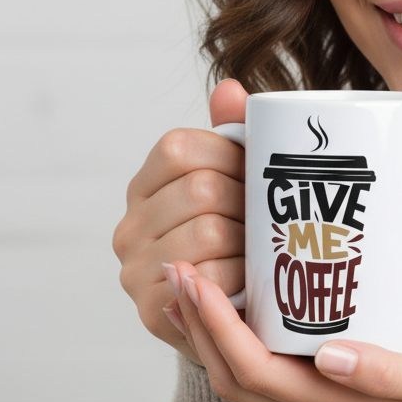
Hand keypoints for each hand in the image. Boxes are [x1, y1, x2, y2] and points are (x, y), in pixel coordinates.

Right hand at [112, 80, 249, 364]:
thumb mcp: (238, 180)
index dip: (229, 156)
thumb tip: (231, 88)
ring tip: (263, 248)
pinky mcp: (152, 310)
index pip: (179, 147)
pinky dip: (241, 277)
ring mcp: (135, 269)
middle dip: (247, 202)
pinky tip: (252, 280)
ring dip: (248, 241)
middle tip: (272, 217)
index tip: (255, 173)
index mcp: (146, 184)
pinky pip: (209, 279)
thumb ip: (233, 132)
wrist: (232, 313)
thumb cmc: (239, 235)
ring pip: (207, 231)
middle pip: (201, 189)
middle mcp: (129, 225)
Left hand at [166, 261, 401, 401]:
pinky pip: (267, 359)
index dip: (217, 330)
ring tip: (191, 282)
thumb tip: (329, 358)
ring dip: (211, 329)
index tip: (195, 282)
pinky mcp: (330, 376)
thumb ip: (387, 374)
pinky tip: (242, 294)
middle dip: (199, 324)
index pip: (254, 373)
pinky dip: (239, 330)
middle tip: (177, 272)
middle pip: (235, 374)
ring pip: (245, 370)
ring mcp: (321, 395)